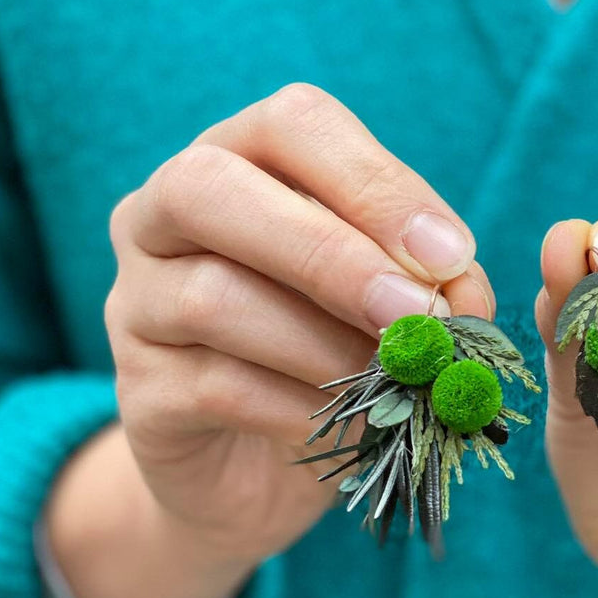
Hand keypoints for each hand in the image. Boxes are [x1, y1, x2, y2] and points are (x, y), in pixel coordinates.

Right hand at [47, 84, 489, 597]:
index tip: (450, 254)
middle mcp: (160, 216)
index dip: (373, 182)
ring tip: (394, 383)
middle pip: (209, 188)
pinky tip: (349, 426)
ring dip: (325, 344)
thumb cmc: (331, 357)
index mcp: (236, 161)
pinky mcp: (139, 393)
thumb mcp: (388, 307)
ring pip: (211, 298)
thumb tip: (464, 295)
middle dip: (329, 253)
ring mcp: (134, 303)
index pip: (290, 124)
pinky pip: (214, 387)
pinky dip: (300, 409)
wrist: (257, 473)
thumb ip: (428, 285)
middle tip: (416, 315)